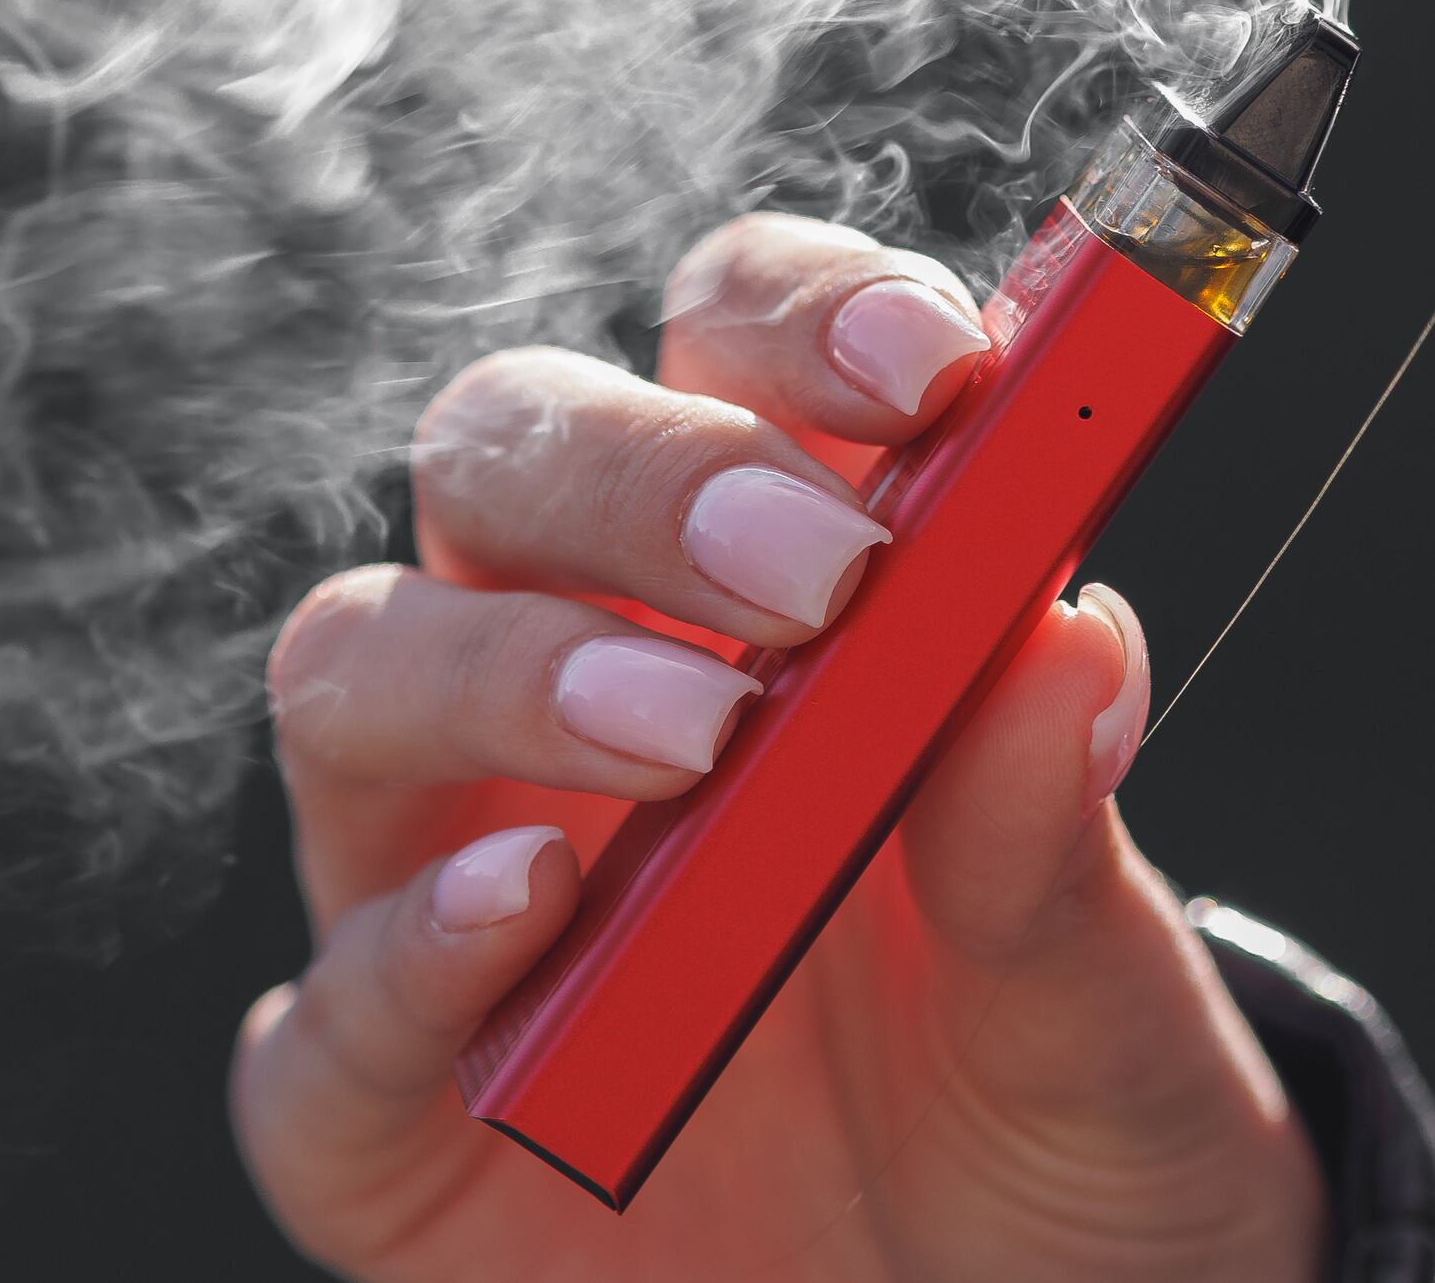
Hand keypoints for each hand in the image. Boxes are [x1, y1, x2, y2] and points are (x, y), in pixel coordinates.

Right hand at [233, 214, 1330, 1282]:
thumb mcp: (1107, 993)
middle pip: (506, 452)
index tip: (933, 367)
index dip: (799, 312)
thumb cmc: (1059, 1123)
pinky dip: (410, 945)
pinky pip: (327, 1006)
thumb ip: (1059, 831)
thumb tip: (1073, 634)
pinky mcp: (385, 1111)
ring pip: (355, 666)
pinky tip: (538, 908)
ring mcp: (460, 882)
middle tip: (818, 573)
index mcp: (771, 582)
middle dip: (644, 471)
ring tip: (692, 738)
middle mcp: (581, 684)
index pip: (726, 341)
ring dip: (509, 666)